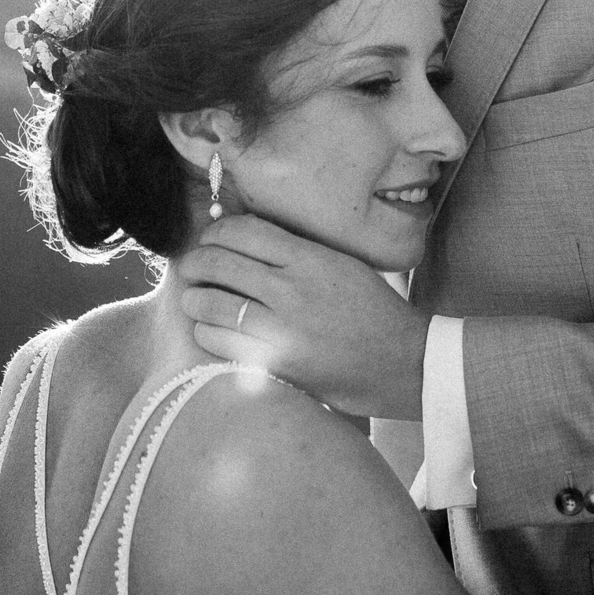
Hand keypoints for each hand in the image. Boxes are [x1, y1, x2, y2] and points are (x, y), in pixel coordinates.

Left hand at [177, 215, 429, 417]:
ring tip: (194, 301)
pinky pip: (220, 342)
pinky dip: (207, 333)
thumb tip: (247, 239)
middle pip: (218, 262)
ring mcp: (281, 328)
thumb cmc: (374, 312)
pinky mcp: (275, 363)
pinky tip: (212, 331)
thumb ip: (298, 252)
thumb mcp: (342, 265)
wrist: (402, 363)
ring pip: (210, 302)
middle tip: (190, 269)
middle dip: (194, 263)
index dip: (214, 232)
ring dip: (194, 299)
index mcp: (309, 258)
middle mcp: (292, 289)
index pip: (242, 231)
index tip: (209, 239)